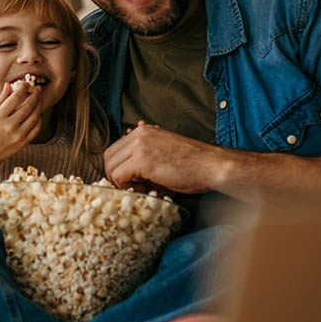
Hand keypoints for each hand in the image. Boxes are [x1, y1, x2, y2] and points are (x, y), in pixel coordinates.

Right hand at [0, 82, 41, 185]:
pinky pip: (36, 128)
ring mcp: (18, 135)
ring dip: (39, 105)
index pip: (15, 98)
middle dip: (35, 95)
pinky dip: (38, 119)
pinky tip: (37, 114)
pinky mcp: (24, 142)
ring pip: (35, 116)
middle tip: (38, 89)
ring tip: (39, 99)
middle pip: (28, 106)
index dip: (22, 88)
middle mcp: (10, 126)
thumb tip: (9, 85)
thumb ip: (0, 99)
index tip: (25, 83)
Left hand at [104, 121, 222, 194]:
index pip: (116, 148)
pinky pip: (119, 176)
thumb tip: (126, 170)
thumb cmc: (194, 163)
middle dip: (113, 175)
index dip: (118, 167)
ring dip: (119, 182)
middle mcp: (139, 134)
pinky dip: (124, 187)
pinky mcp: (142, 161)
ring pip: (111, 166)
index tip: (129, 179)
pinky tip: (141, 189)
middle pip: (109, 156)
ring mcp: (140, 146)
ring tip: (138, 188)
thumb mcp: (165, 153)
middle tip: (128, 187)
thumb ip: (145, 156)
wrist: (211, 166)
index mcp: (144, 131)